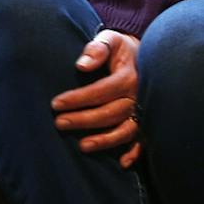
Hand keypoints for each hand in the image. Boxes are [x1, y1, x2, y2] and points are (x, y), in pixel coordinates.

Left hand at [53, 28, 141, 167]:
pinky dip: (136, 152)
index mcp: (129, 76)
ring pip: (126, 130)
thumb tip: (81, 65)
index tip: (55, 104)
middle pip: (110, 112)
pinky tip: (123, 163)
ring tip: (82, 146)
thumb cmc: (121, 49)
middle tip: (59, 124)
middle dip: (84, 120)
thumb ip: (96, 48)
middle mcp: (139, 95)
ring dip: (106, 140)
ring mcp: (145, 110)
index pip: (101, 90)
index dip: (77, 98)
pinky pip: (145, 140)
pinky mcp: (148, 120)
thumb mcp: (110, 39)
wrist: (146, 55)